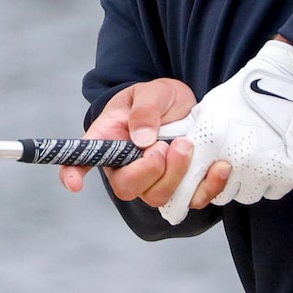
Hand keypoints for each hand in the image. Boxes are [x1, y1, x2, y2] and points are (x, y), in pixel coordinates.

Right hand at [59, 78, 229, 212]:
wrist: (186, 106)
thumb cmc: (158, 99)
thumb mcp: (149, 93)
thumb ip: (144, 110)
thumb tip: (142, 139)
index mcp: (108, 141)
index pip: (82, 160)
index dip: (73, 174)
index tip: (75, 184)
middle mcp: (127, 168)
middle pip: (128, 188)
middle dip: (150, 170)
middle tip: (167, 145)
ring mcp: (155, 181)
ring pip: (160, 197)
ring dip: (178, 175)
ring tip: (187, 146)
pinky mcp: (184, 188)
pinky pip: (195, 199)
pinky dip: (210, 186)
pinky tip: (220, 166)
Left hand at [155, 39, 292, 225]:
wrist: (289, 82)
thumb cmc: (247, 91)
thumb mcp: (210, 107)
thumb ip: (196, 134)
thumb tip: (182, 151)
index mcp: (211, 141)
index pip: (189, 180)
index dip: (189, 186)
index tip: (191, 186)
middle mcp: (236, 160)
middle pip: (218, 193)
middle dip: (219, 182)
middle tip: (228, 165)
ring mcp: (264, 169)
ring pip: (245, 195)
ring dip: (246, 183)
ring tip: (251, 160)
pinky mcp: (288, 174)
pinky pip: (271, 192)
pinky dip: (270, 181)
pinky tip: (270, 161)